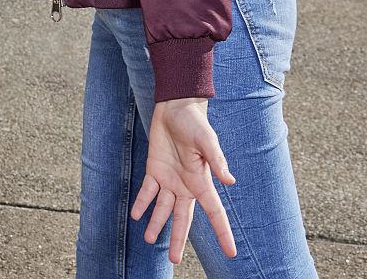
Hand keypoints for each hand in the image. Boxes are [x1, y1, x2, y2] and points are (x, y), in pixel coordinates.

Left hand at [132, 98, 236, 263]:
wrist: (176, 107)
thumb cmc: (195, 122)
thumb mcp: (207, 141)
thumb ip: (217, 161)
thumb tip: (229, 182)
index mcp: (202, 182)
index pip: (215, 213)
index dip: (223, 233)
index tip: (231, 253)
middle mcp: (186, 185)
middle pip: (183, 218)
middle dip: (178, 238)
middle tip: (174, 259)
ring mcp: (170, 179)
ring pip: (163, 208)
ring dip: (156, 224)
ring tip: (150, 240)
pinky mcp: (154, 169)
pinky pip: (148, 191)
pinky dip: (142, 203)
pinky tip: (136, 215)